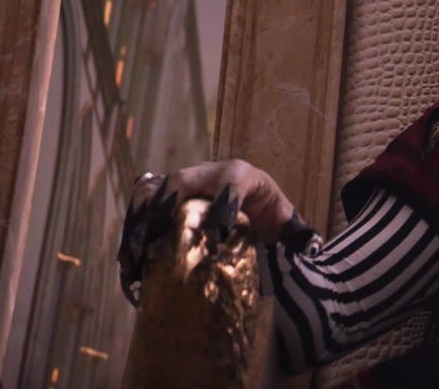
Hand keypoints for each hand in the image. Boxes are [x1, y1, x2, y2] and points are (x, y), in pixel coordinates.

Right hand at [116, 159, 299, 304]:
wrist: (254, 212)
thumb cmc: (271, 218)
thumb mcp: (287, 225)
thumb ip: (298, 236)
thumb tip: (309, 247)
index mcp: (242, 175)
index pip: (231, 184)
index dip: (223, 206)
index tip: (217, 238)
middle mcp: (208, 173)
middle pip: (180, 181)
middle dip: (165, 209)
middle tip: (154, 242)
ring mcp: (182, 184)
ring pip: (152, 192)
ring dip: (139, 222)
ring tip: (132, 257)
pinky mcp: (166, 200)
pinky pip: (141, 208)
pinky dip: (132, 232)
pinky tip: (129, 264)